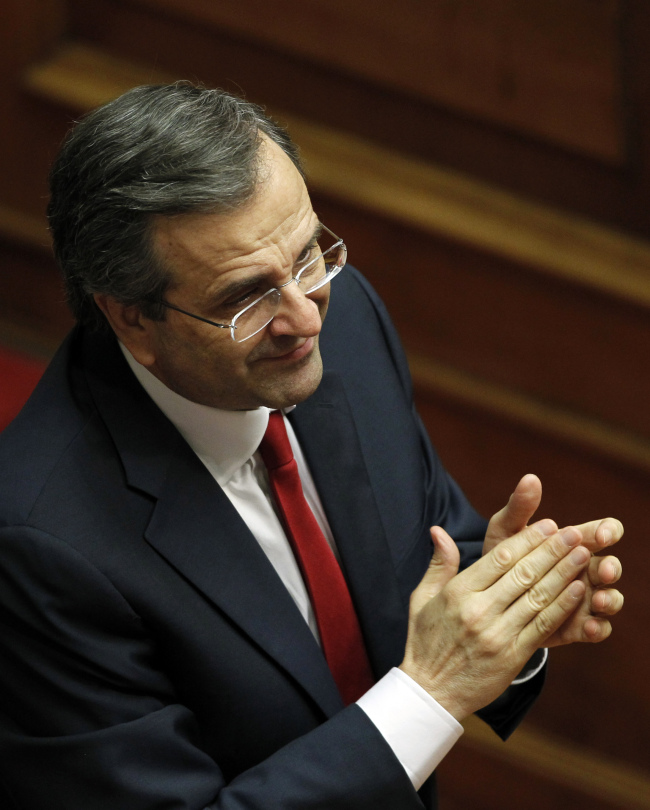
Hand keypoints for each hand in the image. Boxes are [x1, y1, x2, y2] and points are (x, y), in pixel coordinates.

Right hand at [400, 519, 589, 721]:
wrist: (430, 692)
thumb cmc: (426, 641)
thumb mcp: (423, 598)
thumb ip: (438, 564)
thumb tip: (438, 530)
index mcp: (457, 593)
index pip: (499, 558)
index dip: (527, 539)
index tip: (547, 524)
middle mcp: (478, 611)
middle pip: (523, 574)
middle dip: (552, 550)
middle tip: (574, 532)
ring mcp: (497, 635)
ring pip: (538, 597)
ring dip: (564, 573)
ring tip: (582, 554)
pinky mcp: (512, 656)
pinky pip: (543, 626)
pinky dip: (563, 606)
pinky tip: (578, 589)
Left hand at [483, 474, 623, 644]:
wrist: (484, 596)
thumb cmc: (501, 557)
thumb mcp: (505, 532)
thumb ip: (519, 508)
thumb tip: (530, 478)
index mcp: (572, 543)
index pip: (601, 532)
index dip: (607, 531)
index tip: (602, 535)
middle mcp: (583, 570)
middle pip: (610, 567)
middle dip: (611, 567)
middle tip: (602, 569)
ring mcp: (582, 599)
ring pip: (609, 599)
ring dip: (610, 599)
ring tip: (599, 600)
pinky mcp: (575, 626)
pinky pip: (596, 629)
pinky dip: (597, 628)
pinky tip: (589, 627)